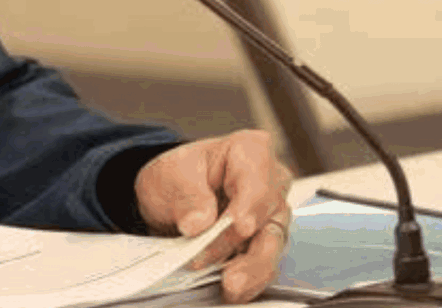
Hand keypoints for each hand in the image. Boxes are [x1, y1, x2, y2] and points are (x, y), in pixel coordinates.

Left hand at [133, 130, 294, 303]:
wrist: (170, 198)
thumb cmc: (179, 176)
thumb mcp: (171, 174)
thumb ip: (187, 195)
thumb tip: (198, 223)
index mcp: (251, 152)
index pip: (258, 178)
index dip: (251, 205)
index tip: (239, 226)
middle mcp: (270, 185)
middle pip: (268, 218)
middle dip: (245, 245)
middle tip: (224, 264)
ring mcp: (270, 218)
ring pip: (271, 247)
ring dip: (251, 269)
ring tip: (231, 286)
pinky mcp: (264, 245)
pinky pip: (263, 265)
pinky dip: (248, 279)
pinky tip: (233, 291)